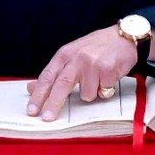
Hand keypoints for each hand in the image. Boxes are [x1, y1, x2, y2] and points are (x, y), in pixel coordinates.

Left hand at [27, 24, 154, 120]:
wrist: (123, 36)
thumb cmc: (95, 48)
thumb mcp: (72, 55)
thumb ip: (54, 73)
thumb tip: (31, 88)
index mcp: (65, 54)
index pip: (48, 76)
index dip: (39, 94)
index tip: (32, 110)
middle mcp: (77, 57)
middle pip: (62, 84)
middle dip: (53, 103)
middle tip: (46, 118)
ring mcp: (93, 63)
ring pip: (86, 94)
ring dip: (92, 92)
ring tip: (98, 78)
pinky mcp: (107, 70)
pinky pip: (102, 92)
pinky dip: (105, 89)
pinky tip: (108, 76)